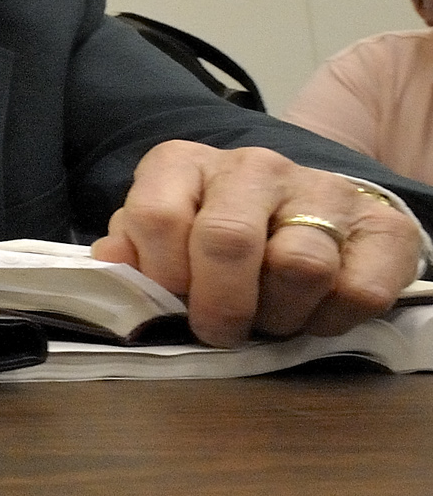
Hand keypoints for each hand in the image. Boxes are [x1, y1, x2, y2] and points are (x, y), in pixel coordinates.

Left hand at [93, 140, 418, 345]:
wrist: (312, 216)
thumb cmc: (217, 234)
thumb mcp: (162, 237)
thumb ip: (133, 251)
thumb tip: (112, 266)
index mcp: (185, 163)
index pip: (158, 216)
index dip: (161, 275)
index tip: (170, 302)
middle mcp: (254, 166)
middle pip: (228, 240)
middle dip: (219, 305)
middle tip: (219, 331)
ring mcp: (323, 191)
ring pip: (299, 266)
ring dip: (277, 315)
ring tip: (268, 319)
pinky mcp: (382, 228)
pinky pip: (356, 291)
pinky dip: (329, 321)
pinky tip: (311, 315)